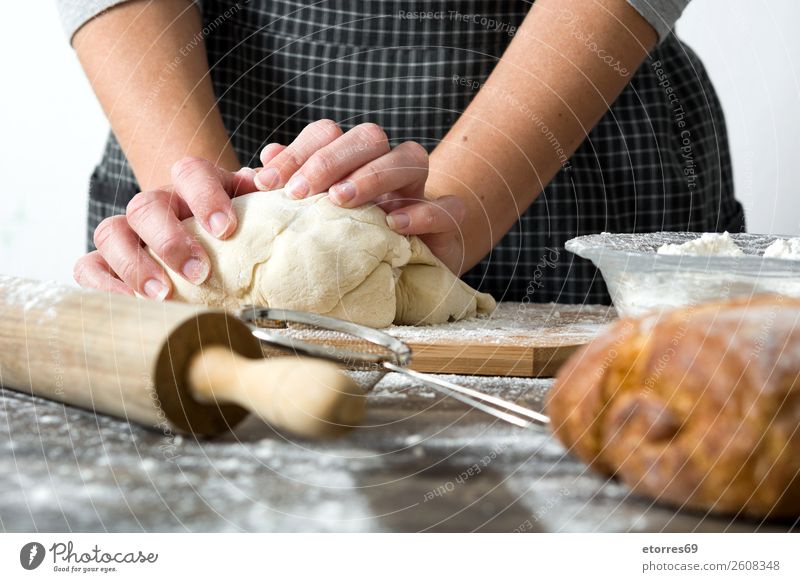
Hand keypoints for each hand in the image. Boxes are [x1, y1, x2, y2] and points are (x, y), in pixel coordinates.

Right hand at [73, 158, 256, 297]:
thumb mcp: (253, 210)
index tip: (225, 229)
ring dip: (136, 265)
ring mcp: (128, 232)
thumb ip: (265, 193)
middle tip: (199, 271)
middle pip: (146, 205)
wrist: (206, 241)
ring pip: (111, 233)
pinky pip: (89, 267)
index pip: (191, 172)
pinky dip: (104, 285)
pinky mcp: (107, 262)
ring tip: (164, 294)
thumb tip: (272, 179)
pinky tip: (132, 303)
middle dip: (170, 240)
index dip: (205, 196)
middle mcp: (156, 205)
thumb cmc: (232, 230)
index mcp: (192, 187)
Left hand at [254, 119, 466, 272]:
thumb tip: (261, 163)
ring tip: (340, 200)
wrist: (413, 273)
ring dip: (372, 174)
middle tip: (299, 192)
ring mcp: (420, 192)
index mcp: (355, 162)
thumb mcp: (316, 219)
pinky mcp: (448, 222)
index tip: (267, 183)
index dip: (296, 152)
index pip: (328, 134)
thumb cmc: (356, 244)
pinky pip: (447, 206)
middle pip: (368, 137)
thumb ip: (291, 191)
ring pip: (411, 157)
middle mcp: (389, 168)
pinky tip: (394, 225)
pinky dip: (422, 212)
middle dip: (329, 160)